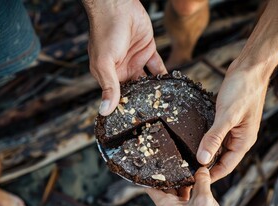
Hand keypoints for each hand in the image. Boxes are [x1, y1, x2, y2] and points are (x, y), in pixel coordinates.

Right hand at [83, 0, 166, 115]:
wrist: (118, 6)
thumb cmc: (106, 32)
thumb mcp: (105, 63)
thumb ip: (109, 87)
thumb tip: (105, 111)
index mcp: (108, 75)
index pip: (118, 96)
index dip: (127, 107)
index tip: (137, 121)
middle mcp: (122, 70)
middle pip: (135, 90)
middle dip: (144, 101)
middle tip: (156, 116)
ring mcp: (136, 61)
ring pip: (147, 80)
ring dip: (156, 89)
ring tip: (167, 103)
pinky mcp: (148, 51)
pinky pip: (157, 67)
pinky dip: (165, 75)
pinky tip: (173, 85)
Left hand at [146, 168, 225, 205]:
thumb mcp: (203, 199)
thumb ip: (202, 181)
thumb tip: (201, 170)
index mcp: (166, 205)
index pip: (151, 187)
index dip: (150, 175)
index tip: (152, 165)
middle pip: (164, 188)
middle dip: (171, 176)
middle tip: (177, 163)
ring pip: (175, 193)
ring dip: (181, 183)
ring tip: (190, 172)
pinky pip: (182, 200)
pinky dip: (187, 191)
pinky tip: (196, 185)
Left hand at [197, 65, 267, 181]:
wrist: (250, 67)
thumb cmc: (243, 89)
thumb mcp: (227, 115)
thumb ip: (215, 137)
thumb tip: (203, 159)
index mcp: (244, 141)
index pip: (226, 167)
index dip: (210, 174)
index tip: (192, 179)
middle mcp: (240, 138)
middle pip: (221, 159)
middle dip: (206, 165)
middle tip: (185, 169)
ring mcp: (235, 128)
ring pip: (218, 146)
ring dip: (205, 151)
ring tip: (187, 156)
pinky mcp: (228, 119)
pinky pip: (216, 134)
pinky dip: (207, 138)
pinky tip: (194, 137)